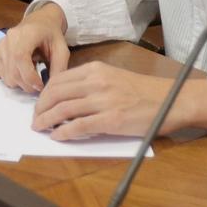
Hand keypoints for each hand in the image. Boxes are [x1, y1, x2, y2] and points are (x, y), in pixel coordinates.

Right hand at [0, 3, 70, 93]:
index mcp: (26, 33)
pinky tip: (22, 70)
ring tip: (32, 73)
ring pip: (7, 76)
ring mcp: (0, 44)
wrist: (40, 22)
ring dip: (21, 82)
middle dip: (28, 85)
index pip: (20, 58)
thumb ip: (59, 68)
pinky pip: (1, 73)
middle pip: (12, 71)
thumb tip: (51, 88)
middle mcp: (9, 38)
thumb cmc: (51, 35)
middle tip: (39, 84)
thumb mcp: (62, 50)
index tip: (42, 86)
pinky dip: (13, 78)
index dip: (30, 77)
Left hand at [31, 61, 206, 140]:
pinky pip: (79, 126)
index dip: (44, 94)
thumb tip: (68, 99)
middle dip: (40, 108)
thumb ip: (91, 84)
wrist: (172, 99)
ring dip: (46, 121)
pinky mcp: (111, 120)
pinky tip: (57, 136)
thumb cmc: (143, 91)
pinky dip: (63, 132)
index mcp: (95, 70)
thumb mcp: (113, 77)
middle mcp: (96, 82)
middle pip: (56, 94)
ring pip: (63, 110)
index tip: (39, 104)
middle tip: (35, 118)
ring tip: (39, 128)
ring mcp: (103, 100)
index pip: (59, 80)